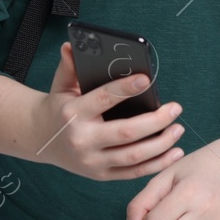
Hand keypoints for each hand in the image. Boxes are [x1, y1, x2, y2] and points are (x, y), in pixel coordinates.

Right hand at [29, 42, 185, 179]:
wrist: (40, 140)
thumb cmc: (59, 107)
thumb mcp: (61, 85)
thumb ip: (69, 66)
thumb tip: (71, 44)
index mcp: (72, 114)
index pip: (103, 99)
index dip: (125, 89)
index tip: (147, 79)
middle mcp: (82, 140)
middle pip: (125, 133)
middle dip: (155, 121)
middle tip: (176, 108)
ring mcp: (92, 162)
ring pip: (133, 157)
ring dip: (161, 144)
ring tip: (179, 129)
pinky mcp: (101, 175)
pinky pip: (133, 173)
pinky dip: (157, 165)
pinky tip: (174, 152)